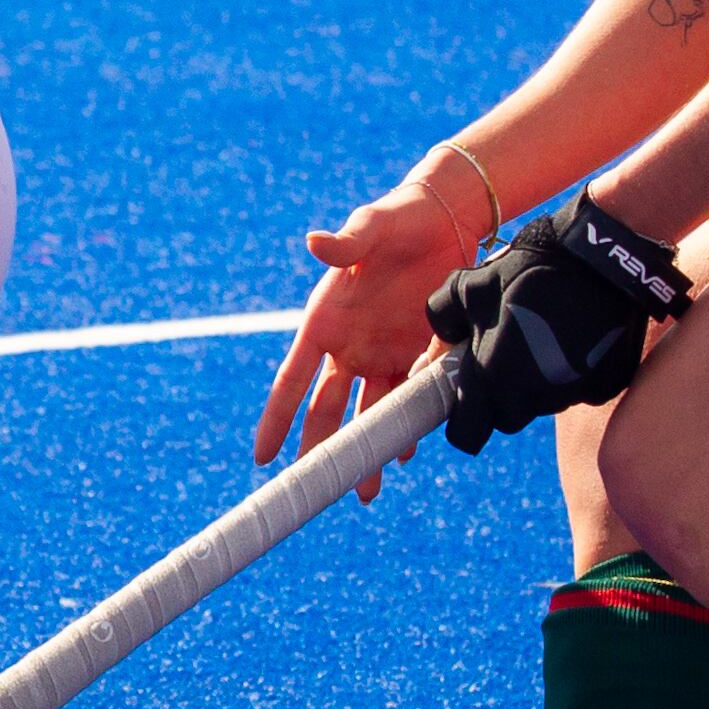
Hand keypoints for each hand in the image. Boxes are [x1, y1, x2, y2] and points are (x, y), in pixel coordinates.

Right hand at [254, 164, 487, 485]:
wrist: (446, 218)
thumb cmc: (397, 217)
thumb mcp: (371, 226)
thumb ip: (346, 244)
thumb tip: (314, 242)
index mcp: (324, 321)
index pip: (292, 380)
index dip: (276, 418)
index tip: (262, 456)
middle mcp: (348, 345)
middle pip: (327, 410)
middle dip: (321, 450)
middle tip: (317, 487)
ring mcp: (382, 353)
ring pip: (368, 413)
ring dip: (368, 450)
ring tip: (366, 491)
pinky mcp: (416, 353)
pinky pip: (407, 399)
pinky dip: (407, 426)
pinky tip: (406, 451)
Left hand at [426, 191, 690, 455]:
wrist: (598, 260)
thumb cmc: (526, 272)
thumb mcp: (469, 286)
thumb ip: (442, 317)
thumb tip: (442, 339)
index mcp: (494, 380)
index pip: (466, 433)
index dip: (462, 420)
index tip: (466, 399)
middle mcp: (533, 397)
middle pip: (507, 417)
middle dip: (501, 395)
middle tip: (505, 356)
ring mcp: (573, 395)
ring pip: (543, 403)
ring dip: (537, 383)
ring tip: (543, 337)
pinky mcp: (605, 387)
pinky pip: (579, 391)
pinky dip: (573, 375)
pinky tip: (575, 340)